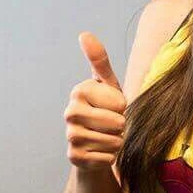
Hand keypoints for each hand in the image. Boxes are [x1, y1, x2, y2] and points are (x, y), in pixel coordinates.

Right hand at [63, 33, 126, 170]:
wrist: (95, 143)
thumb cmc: (105, 109)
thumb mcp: (107, 84)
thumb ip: (100, 61)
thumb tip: (84, 34)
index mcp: (79, 91)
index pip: (120, 103)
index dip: (123, 107)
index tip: (112, 107)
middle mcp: (70, 112)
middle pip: (117, 122)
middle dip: (121, 126)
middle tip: (111, 124)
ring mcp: (70, 136)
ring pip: (114, 141)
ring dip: (117, 142)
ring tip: (107, 136)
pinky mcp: (74, 157)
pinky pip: (107, 158)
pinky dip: (110, 157)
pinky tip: (100, 151)